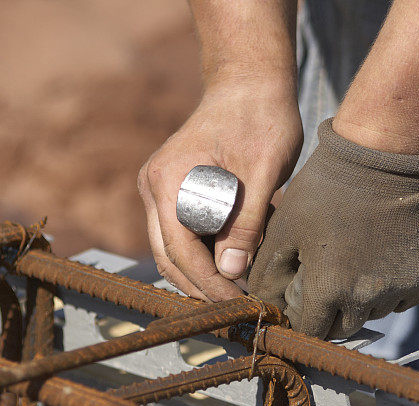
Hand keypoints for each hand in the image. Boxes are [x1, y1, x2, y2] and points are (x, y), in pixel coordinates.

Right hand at [138, 85, 301, 299]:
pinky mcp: (176, 190)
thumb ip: (247, 222)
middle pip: (169, 255)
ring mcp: (162, 188)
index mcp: (169, 180)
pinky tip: (238, 258)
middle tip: (237, 308)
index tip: (237, 304)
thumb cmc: (261, 118)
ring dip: (204, 272)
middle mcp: (155, 186)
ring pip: (175, 248)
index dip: (208, 284)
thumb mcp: (263, 172)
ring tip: (241, 288)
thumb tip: (231, 271)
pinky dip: (208, 251)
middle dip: (201, 287)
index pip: (180, 250)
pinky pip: (185, 232)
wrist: (251, 82)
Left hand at [249, 119, 418, 338]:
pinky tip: (384, 257)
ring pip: (375, 313)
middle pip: (342, 328)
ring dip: (362, 299)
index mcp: (329, 289)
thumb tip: (262, 302)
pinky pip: (406, 299)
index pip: (309, 330)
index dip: (301, 317)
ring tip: (356, 260)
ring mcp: (402, 289)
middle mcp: (368, 299)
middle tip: (326, 280)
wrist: (386, 156)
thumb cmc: (328, 188)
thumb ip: (267, 271)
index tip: (299, 301)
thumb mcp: (285, 226)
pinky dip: (393, 287)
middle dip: (329, 312)